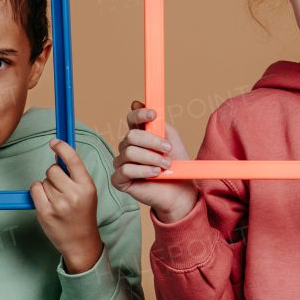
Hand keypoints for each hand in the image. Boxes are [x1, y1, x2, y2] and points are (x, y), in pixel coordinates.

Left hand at [31, 140, 102, 274]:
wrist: (81, 241)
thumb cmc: (83, 214)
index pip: (73, 159)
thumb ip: (75, 174)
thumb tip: (59, 154)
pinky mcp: (45, 212)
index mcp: (87, 187)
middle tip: (60, 186)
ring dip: (47, 186)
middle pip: (53, 169)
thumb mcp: (87, 192)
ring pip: (43, 180)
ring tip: (57, 199)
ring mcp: (58, 204)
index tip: (54, 142)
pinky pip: (35, 189)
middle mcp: (73, 194)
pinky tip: (46, 201)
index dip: (62, 147)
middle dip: (54, 173)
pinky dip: (37, 191)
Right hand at [110, 102, 198, 223]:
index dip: (140, 114)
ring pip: (129, 153)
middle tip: (167, 150)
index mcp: (140, 137)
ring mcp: (122, 164)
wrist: (180, 192)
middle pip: (131, 136)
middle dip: (152, 142)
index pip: (132, 119)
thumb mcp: (173, 141)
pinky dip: (143, 171)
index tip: (153, 114)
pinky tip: (155, 174)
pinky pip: (125, 170)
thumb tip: (145, 106)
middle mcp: (128, 148)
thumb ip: (161, 125)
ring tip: (165, 166)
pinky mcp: (119, 180)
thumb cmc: (176, 167)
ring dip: (151, 158)